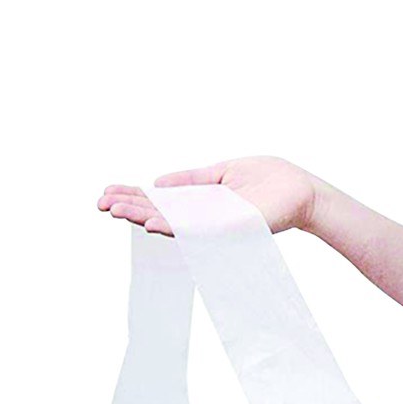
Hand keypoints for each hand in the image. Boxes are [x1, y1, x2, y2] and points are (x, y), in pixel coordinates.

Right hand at [97, 156, 320, 237]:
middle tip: (101, 204)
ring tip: (118, 212)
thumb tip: (157, 181)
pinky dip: (177, 227)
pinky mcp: (234, 227)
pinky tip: (155, 223)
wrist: (302, 190)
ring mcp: (219, 225)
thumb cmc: (269, 181)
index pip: (160, 201)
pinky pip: (202, 230)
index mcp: (201, 203)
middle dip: (131, 208)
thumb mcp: (221, 174)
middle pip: (161, 214)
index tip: (105, 193)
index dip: (133, 197)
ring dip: (146, 218)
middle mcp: (206, 217)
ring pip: (175, 224)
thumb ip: (191, 180)